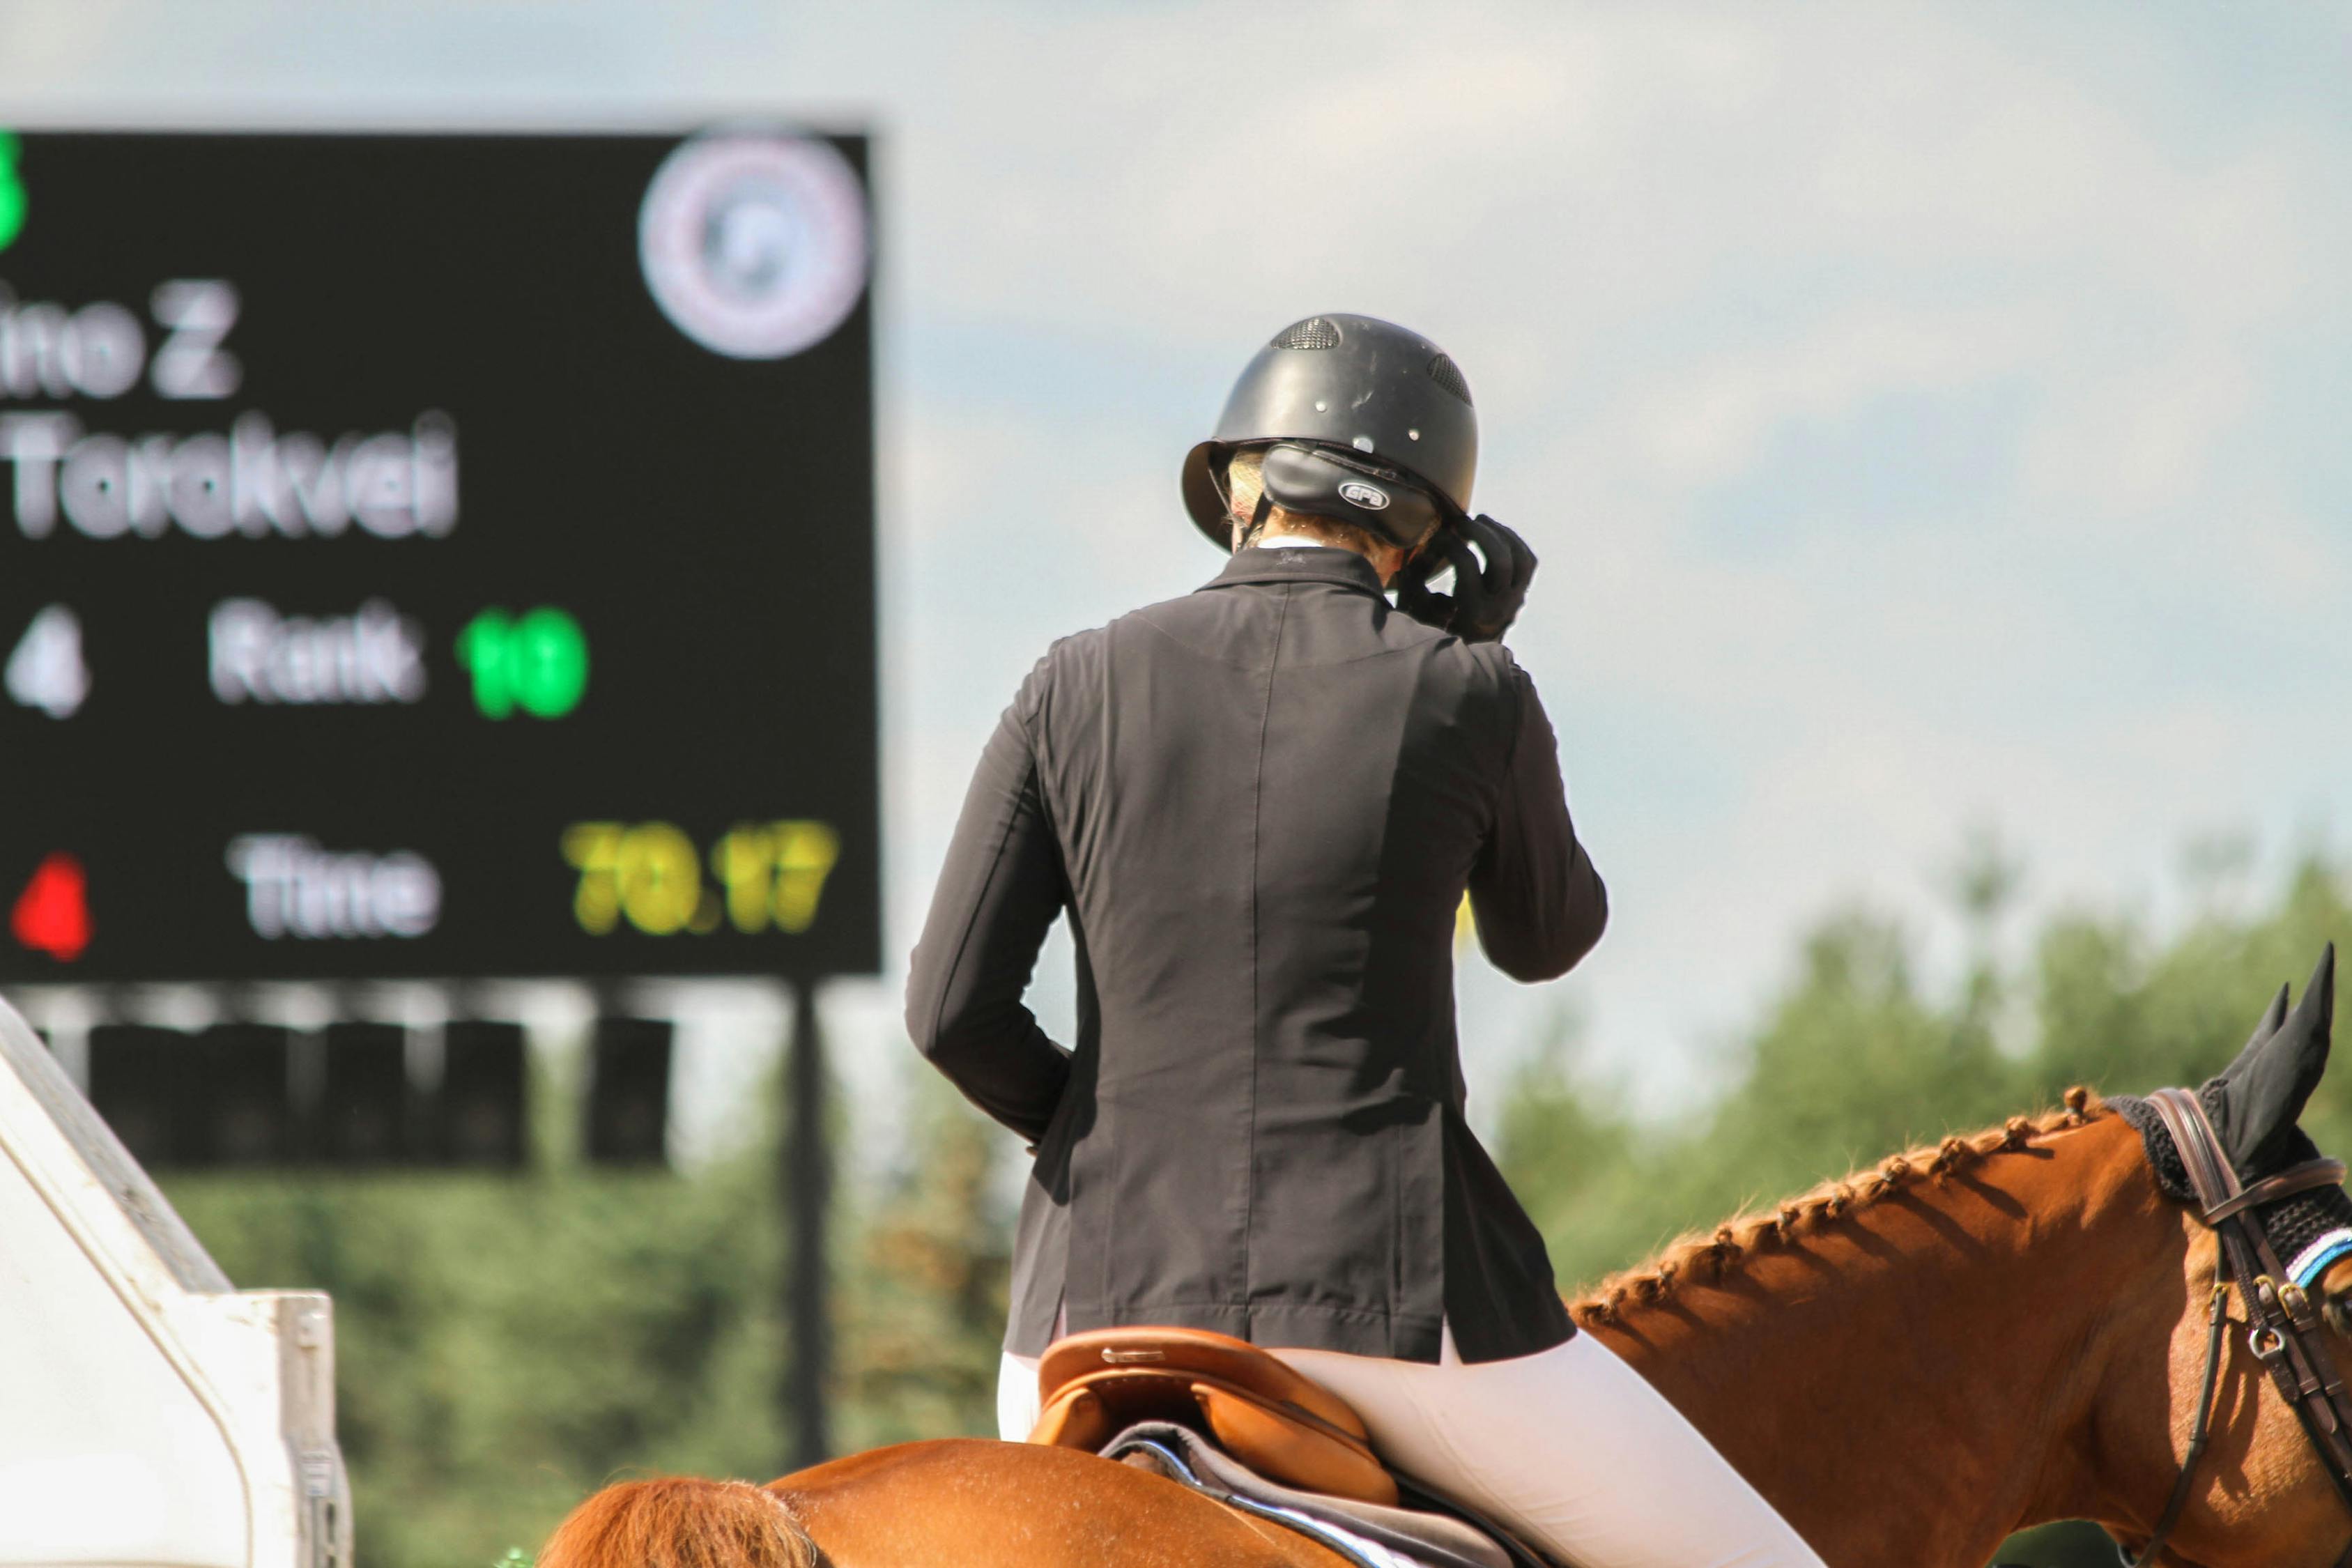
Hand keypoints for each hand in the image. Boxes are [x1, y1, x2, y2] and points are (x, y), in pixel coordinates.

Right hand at [1393, 515, 1536, 642]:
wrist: (1464, 666)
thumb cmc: (1431, 633)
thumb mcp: (1416, 610)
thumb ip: (1415, 578)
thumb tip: (1426, 546)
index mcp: (1473, 612)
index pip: (1466, 564)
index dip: (1449, 542)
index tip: (1436, 536)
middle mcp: (1499, 608)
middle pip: (1500, 559)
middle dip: (1480, 533)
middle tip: (1460, 522)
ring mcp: (1514, 603)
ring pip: (1520, 558)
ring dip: (1502, 533)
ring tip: (1480, 520)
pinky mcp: (1520, 597)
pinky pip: (1527, 562)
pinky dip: (1514, 542)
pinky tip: (1496, 532)